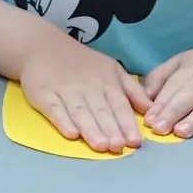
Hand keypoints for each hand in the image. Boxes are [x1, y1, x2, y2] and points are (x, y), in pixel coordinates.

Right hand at [20, 35, 149, 152]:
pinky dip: (63, 121)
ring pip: (80, 112)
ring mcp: (65, 91)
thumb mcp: (112, 69)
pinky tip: (71, 134)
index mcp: (107, 82)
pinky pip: (54, 109)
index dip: (127, 123)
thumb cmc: (82, 62)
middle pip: (100, 111)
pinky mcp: (44, 95)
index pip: (119, 105)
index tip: (134, 142)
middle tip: (118, 147)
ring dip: (91, 129)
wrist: (42, 46)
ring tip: (100, 146)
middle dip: (110, 129)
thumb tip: (151, 111)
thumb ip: (132, 90)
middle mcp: (88, 87)